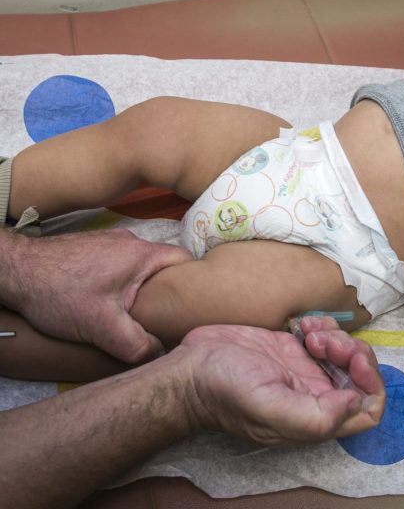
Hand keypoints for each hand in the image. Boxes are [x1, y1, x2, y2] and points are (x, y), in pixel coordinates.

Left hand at [7, 228, 191, 362]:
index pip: (185, 260)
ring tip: (136, 311)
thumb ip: (136, 344)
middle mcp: (130, 241)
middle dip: (166, 290)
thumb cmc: (58, 292)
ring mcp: (110, 241)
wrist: (13, 270)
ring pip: (140, 265)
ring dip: (141, 286)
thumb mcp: (101, 327)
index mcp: (141, 254)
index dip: (193, 282)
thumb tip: (159, 355)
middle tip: (164, 315)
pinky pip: (120, 263)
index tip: (192, 304)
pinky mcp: (92, 248)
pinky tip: (108, 300)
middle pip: (164, 265)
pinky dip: (122, 281)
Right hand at [181, 316, 384, 444]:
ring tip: (310, 333)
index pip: (368, 410)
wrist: (190, 369)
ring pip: (346, 354)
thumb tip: (356, 403)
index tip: (352, 360)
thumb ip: (316, 415)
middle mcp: (316, 396)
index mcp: (316, 417)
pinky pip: (326, 336)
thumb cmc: (224, 391)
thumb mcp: (269, 407)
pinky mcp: (293, 349)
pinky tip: (302, 324)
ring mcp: (305, 371)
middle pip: (360, 376)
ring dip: (337, 336)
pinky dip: (322, 325)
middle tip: (325, 341)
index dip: (371, 384)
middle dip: (352, 353)